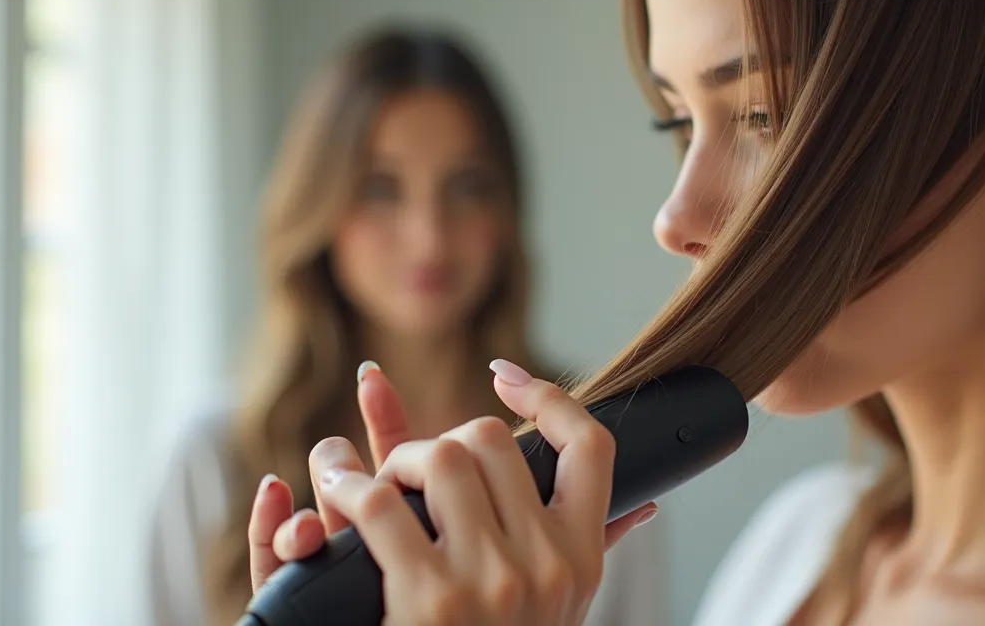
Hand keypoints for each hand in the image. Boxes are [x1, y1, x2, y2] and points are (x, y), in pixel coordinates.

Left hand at [247, 360, 657, 623]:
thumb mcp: (561, 605)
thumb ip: (589, 545)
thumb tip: (647, 504)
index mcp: (581, 557)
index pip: (591, 445)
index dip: (549, 399)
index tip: (506, 381)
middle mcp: (546, 565)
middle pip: (491, 442)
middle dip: (442, 440)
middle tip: (412, 467)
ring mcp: (489, 581)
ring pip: (437, 459)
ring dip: (390, 459)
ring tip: (365, 476)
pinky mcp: (429, 599)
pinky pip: (381, 504)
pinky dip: (348, 483)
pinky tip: (337, 486)